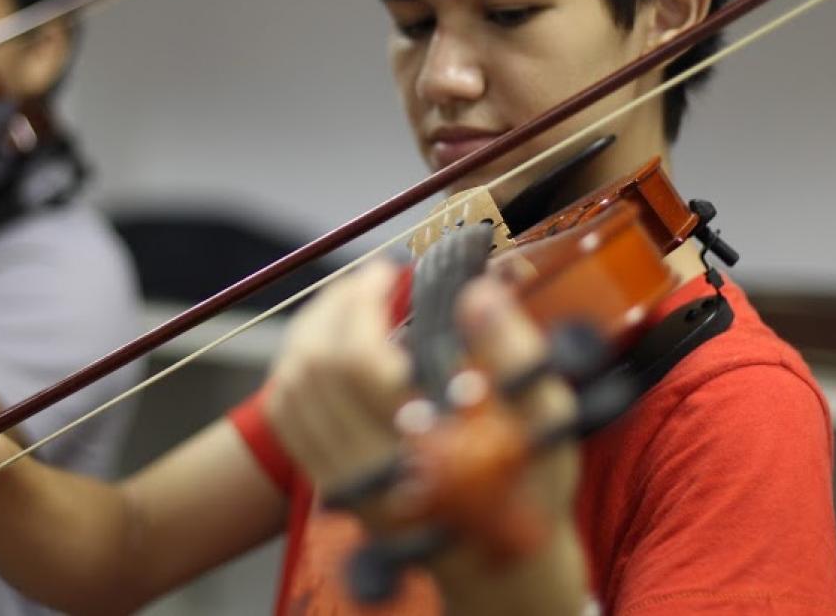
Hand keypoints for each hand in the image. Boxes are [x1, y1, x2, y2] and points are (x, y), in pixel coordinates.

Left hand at [265, 261, 584, 609]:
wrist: (502, 564)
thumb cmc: (532, 485)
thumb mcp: (547, 418)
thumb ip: (512, 352)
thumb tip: (475, 292)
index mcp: (422, 452)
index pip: (357, 365)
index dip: (363, 306)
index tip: (390, 272)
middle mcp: (370, 471)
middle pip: (314, 368)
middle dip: (336, 307)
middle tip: (370, 278)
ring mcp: (344, 482)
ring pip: (292, 388)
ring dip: (312, 330)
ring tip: (348, 300)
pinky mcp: (331, 485)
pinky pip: (287, 417)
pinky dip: (296, 366)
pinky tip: (327, 341)